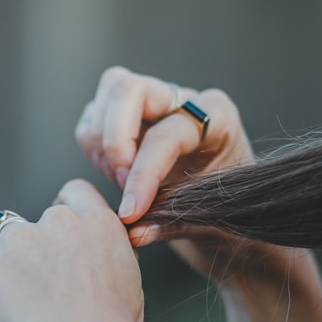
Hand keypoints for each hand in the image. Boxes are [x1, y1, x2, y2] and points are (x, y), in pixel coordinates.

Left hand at [0, 180, 143, 321]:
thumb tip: (93, 258)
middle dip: (34, 248)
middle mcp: (57, 222)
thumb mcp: (129, 283)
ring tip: (11, 303)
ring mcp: (18, 242)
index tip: (59, 237)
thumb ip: (107, 257)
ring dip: (3, 261)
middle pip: (35, 222)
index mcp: (97, 224)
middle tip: (39, 290)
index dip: (63, 211)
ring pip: (0, 237)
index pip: (74, 193)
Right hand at [76, 66, 276, 282]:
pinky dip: (94, 147)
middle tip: (120, 182)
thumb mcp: (209, 220)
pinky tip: (114, 173)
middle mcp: (184, 99)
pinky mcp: (129, 115)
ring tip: (119, 180)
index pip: (164, 134)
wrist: (228, 212)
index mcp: (217, 117)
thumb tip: (134, 232)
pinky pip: (94, 116)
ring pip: (107, 94)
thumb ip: (171, 224)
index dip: (142, 175)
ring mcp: (155, 101)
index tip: (131, 212)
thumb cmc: (225, 213)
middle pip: (127, 89)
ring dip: (101, 143)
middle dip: (113, 141)